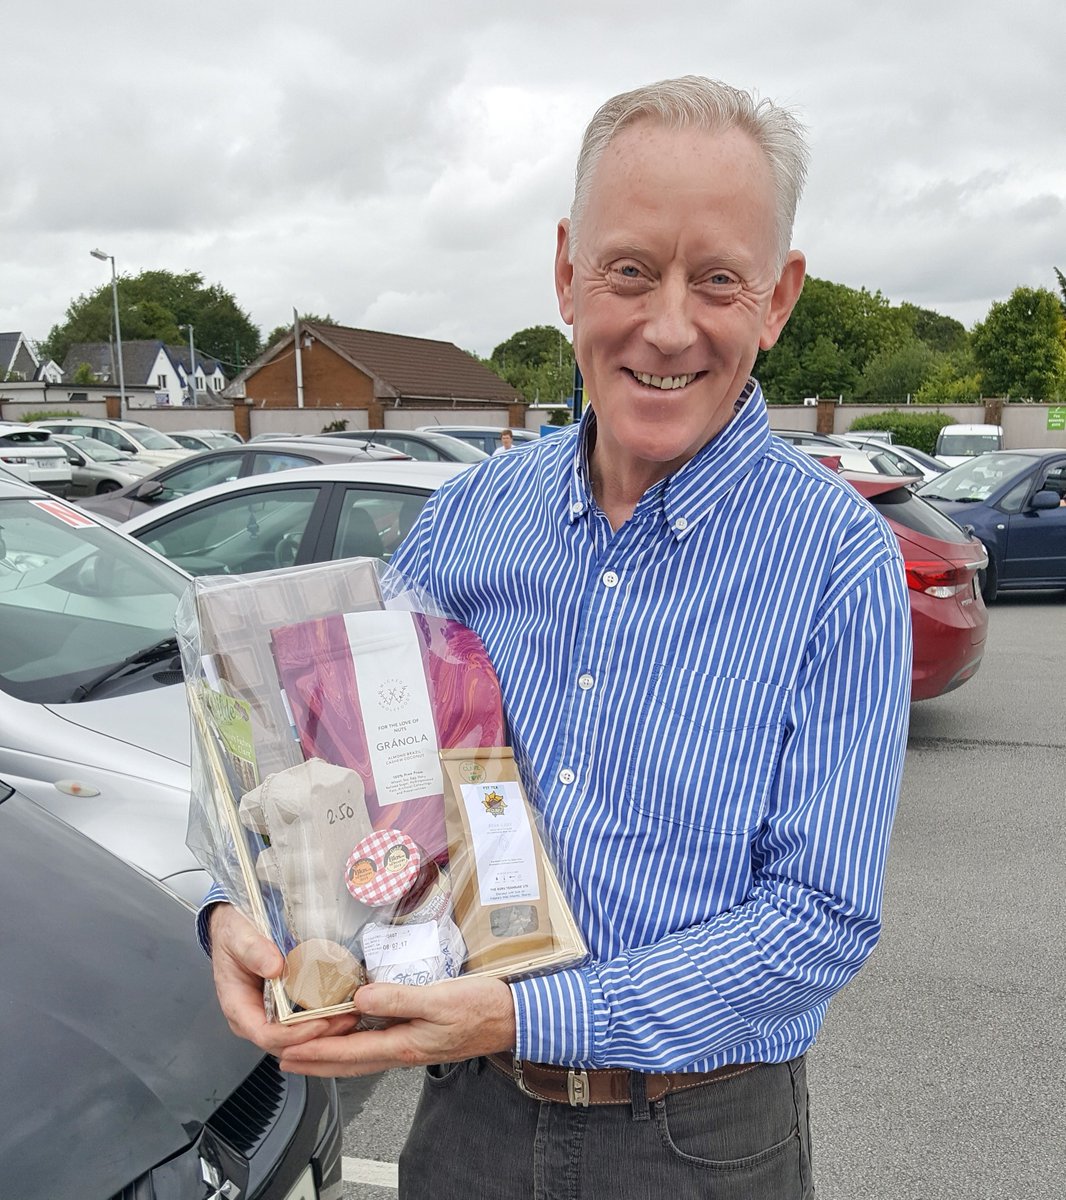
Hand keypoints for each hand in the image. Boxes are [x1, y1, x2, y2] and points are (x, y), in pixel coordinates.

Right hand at [208, 903, 358, 1054]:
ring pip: (297, 1038)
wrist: (236, 927)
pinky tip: (342, 1011)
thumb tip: (274, 967)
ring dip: (324, 1032)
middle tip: (345, 1020)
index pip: (265, 1034)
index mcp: (238, 1006)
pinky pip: (302, 1022)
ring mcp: (269, 1014)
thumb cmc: (233, 933)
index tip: (319, 1023)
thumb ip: (253, 950)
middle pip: (286, 1043)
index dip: (293, 1035)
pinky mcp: (283, 1007)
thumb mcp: (238, 935)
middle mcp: (253, 1017)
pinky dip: (323, 1020)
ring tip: (350, 1016)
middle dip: (316, 1037)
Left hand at [277, 975, 515, 1076]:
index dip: (316, 1053)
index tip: (288, 1052)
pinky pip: (378, 1044)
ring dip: (333, 1055)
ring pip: (362, 1055)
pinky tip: (354, 1032)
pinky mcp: (421, 1036)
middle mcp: (404, 1050)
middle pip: (350, 1061)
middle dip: (316, 1062)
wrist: (514, 1017)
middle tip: (286, 1060)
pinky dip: (356, 1043)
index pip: (349, 1052)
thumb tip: (359, 997)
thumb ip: (398, 999)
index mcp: (404, 1044)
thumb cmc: (482, 1008)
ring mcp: (412, 1045)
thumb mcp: (439, 999)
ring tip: (310, 1051)